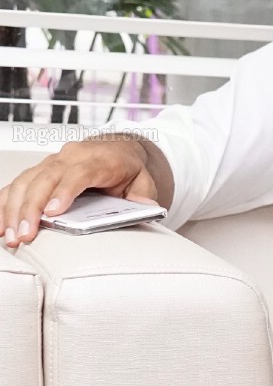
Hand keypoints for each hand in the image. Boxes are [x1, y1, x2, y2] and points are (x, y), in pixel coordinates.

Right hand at [1, 136, 159, 247]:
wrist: (118, 149)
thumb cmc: (129, 169)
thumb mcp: (144, 182)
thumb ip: (144, 195)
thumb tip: (146, 207)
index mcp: (98, 159)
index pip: (78, 173)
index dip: (64, 192)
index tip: (52, 213)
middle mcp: (70, 157)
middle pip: (45, 178)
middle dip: (31, 208)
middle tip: (24, 235)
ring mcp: (52, 162)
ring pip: (26, 181)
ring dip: (13, 209)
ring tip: (10, 236)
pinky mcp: (40, 170)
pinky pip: (18, 184)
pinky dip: (6, 203)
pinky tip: (1, 224)